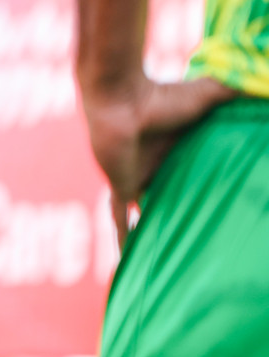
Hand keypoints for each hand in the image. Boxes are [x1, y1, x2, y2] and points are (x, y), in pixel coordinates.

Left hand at [85, 76, 236, 244]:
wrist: (119, 96)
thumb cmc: (162, 94)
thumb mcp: (209, 94)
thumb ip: (237, 93)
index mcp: (177, 148)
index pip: (194, 172)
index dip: (208, 187)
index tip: (227, 203)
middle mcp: (157, 165)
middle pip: (173, 196)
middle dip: (184, 214)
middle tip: (208, 241)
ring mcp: (137, 177)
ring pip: (148, 211)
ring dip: (157, 230)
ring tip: (173, 260)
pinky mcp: (121, 186)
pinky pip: (120, 219)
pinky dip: (124, 239)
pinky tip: (128, 263)